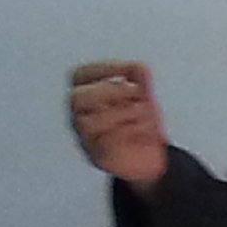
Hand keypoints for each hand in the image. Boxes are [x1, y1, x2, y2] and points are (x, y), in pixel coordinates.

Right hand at [69, 60, 167, 189]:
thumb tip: (138, 67)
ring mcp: (86, 137)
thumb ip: (140, 80)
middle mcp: (80, 115)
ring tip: (145, 111)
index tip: (130, 69)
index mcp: (85, 95)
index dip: (103, 69)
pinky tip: (146, 129)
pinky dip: (130, 132)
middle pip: (77, 98)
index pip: (80, 75)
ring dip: (122, 112)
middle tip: (137, 92)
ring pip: (87, 123)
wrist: (149, 160)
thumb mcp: (143, 98)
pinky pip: (105, 143)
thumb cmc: (139, 123)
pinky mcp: (99, 156)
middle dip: (109, 91)